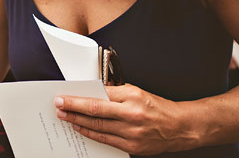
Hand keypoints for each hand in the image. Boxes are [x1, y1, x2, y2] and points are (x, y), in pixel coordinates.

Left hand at [54, 84, 195, 154]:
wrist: (180, 127)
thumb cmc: (158, 107)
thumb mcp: (137, 91)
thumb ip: (115, 91)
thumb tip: (93, 91)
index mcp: (132, 98)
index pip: (98, 98)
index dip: (78, 99)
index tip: (63, 97)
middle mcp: (132, 116)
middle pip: (95, 113)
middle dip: (73, 110)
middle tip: (58, 107)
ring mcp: (132, 134)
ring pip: (98, 128)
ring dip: (78, 123)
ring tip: (65, 118)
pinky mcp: (132, 148)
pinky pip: (106, 140)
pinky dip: (91, 134)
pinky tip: (81, 129)